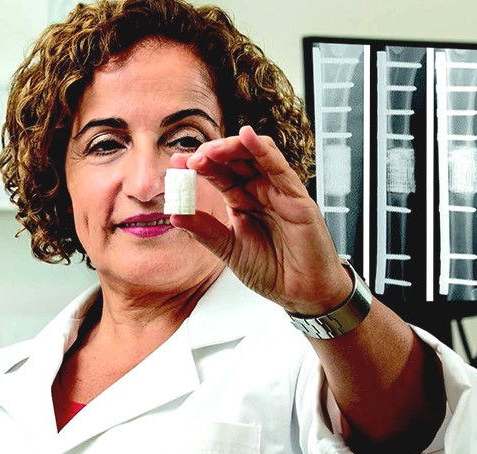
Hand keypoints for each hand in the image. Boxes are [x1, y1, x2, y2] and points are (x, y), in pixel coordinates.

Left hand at [170, 125, 351, 315]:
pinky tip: (247, 136)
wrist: (302, 294)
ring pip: (255, 156)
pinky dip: (263, 149)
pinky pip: (279, 167)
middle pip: (234, 161)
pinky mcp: (297, 197)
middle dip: (210, 155)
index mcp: (243, 202)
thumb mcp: (229, 250)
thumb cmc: (273, 272)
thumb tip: (174, 214)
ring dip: (231, 148)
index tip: (175, 165)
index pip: (218, 175)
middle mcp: (260, 191)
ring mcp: (279, 192)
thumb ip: (205, 230)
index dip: (198, 167)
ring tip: (209, 151)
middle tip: (189, 160)